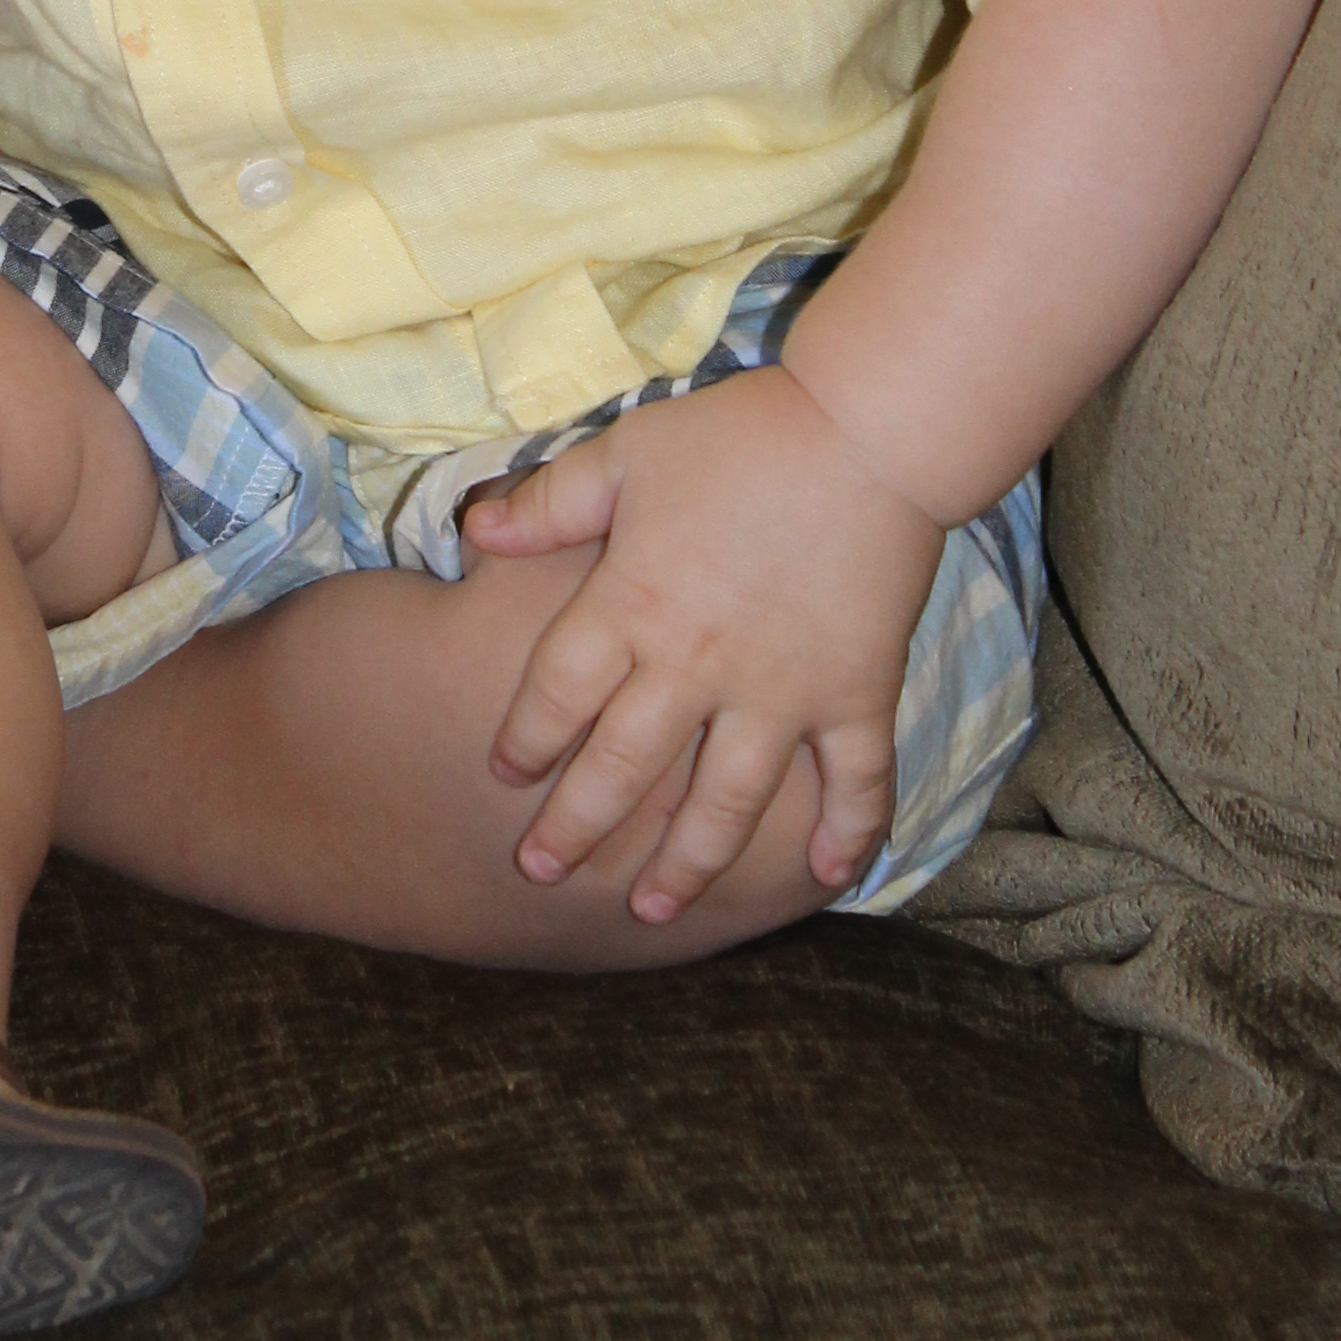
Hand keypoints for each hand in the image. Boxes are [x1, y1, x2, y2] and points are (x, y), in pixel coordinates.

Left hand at [460, 364, 944, 917]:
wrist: (868, 430)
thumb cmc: (741, 435)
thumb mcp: (629, 451)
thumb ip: (551, 500)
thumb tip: (472, 531)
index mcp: (635, 604)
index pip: (560, 694)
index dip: (526, 741)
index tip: (505, 776)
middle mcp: (698, 666)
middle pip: (623, 768)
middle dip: (577, 827)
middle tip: (541, 873)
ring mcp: (781, 692)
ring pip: (724, 803)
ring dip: (685, 864)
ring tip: (650, 911)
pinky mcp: (856, 694)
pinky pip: (854, 782)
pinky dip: (846, 835)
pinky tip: (824, 880)